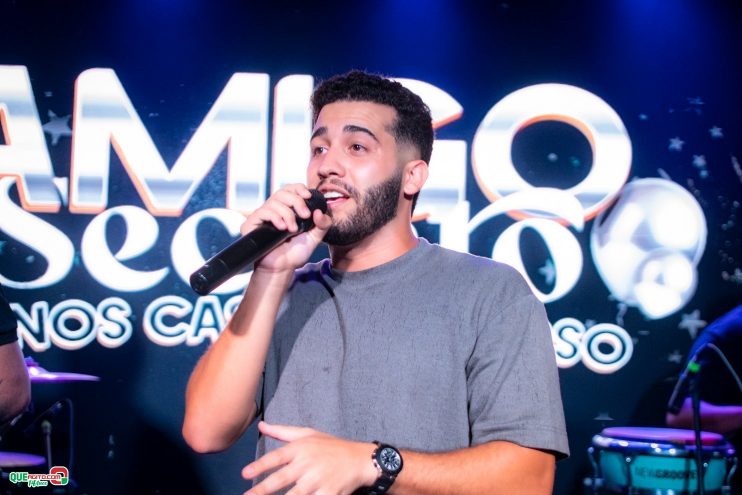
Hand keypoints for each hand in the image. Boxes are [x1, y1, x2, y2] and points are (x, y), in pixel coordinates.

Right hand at [240, 185, 331, 273]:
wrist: (282, 268)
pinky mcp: (252, 223)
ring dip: (287, 213)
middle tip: (305, 216)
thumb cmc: (295, 253)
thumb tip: (319, 211)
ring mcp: (262, 216)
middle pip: (282, 192)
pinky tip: (281, 228)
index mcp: (288, 209)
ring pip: (274, 201)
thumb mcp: (315, 237)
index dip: (299, 188)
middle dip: (296, 201)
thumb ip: (323, 224)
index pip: (290, 189)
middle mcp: (274, 210)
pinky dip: (275, 217)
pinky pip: (262, 211)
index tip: (308, 196)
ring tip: (292, 229)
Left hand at [242, 422, 377, 494]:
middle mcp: (307, 465)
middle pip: (281, 479)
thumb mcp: (308, 434)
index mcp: (301, 449)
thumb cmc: (331, 446)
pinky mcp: (328, 494)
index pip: (276, 457)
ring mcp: (318, 481)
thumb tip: (261, 426)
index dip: (260, 465)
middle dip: (262, 489)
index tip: (244, 473)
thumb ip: (283, 431)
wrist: (360, 460)